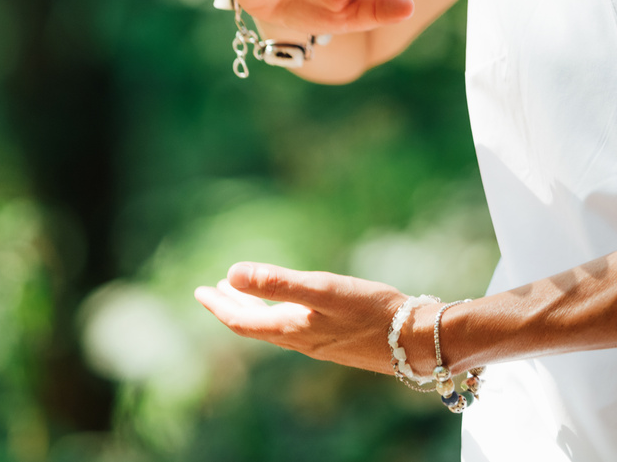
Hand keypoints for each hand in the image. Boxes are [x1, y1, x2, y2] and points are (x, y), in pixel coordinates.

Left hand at [195, 262, 406, 374]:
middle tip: (212, 291)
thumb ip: (278, 281)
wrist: (416, 341)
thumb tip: (232, 274)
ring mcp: (320, 343)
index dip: (218, 307)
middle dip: (231, 307)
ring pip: (275, 328)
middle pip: (255, 325)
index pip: (243, 320)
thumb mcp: (323, 289)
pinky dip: (279, 313)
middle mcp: (302, 341)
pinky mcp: (338, 341)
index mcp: (292, 329)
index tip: (199, 291)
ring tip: (243, 294)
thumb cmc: (372, 312)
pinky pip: (294, 328)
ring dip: (255, 309)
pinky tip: (293, 305)